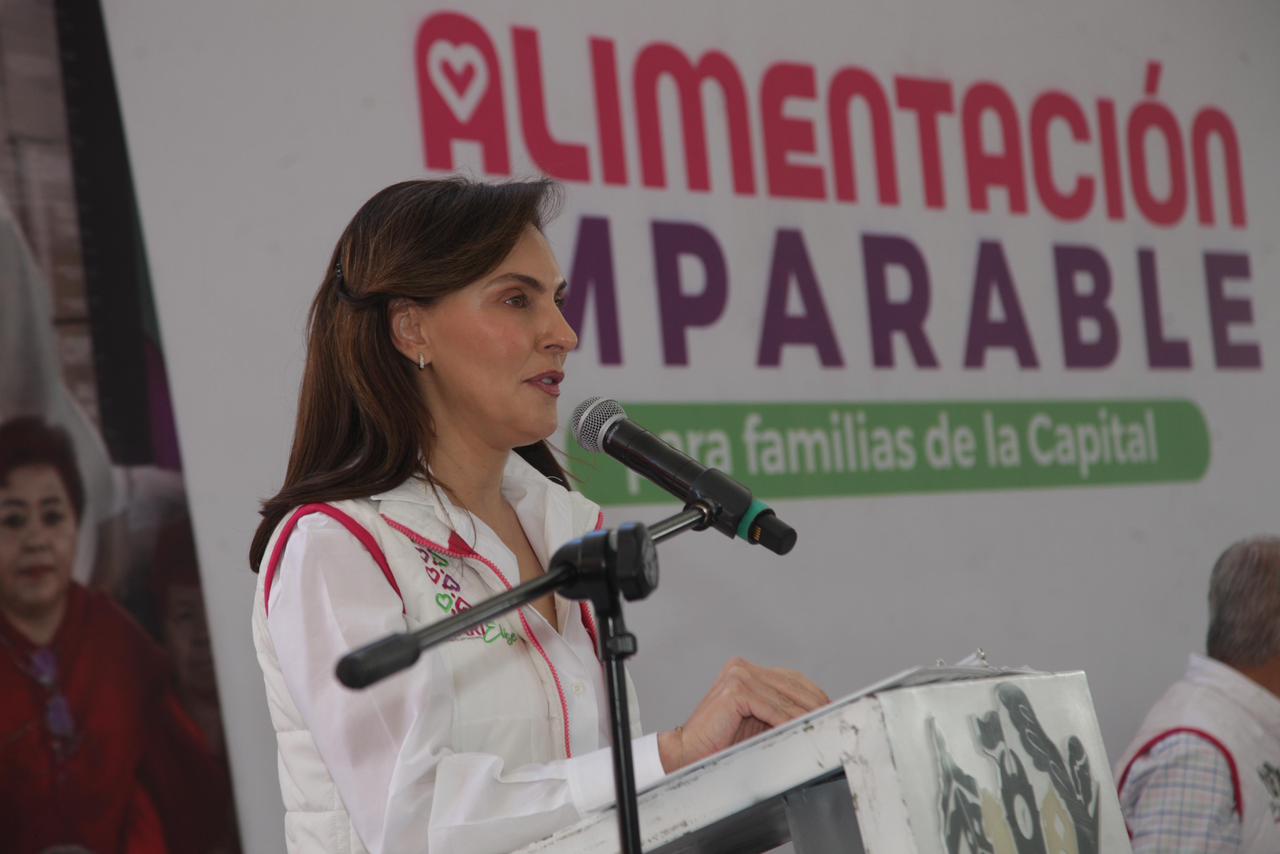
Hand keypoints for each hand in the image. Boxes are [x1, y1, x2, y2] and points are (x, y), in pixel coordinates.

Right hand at [657, 658, 828, 772]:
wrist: (688, 753)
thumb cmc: (720, 743)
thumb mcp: (758, 723)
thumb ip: (780, 714)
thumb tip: (815, 717)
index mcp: (746, 671)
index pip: (792, 680)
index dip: (814, 696)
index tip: (831, 712)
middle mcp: (742, 668)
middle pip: (792, 685)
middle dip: (815, 705)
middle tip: (834, 721)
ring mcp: (738, 676)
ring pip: (785, 697)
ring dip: (806, 714)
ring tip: (822, 727)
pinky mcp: (735, 690)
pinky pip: (772, 708)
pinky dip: (789, 721)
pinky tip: (800, 730)